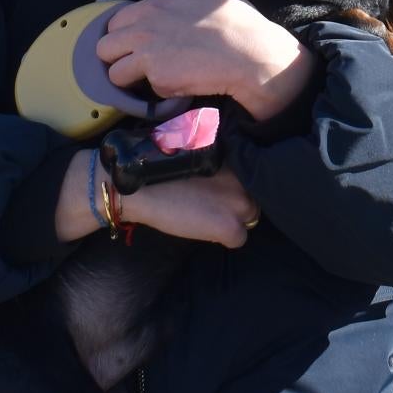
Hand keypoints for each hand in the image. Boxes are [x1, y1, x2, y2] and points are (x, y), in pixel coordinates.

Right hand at [53, 150, 259, 248]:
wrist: (139, 186)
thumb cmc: (158, 165)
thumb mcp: (196, 152)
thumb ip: (218, 160)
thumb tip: (225, 170)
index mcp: (235, 155)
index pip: (251, 174)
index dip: (235, 184)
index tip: (219, 189)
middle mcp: (244, 177)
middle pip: (254, 197)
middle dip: (235, 202)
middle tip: (212, 204)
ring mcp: (240, 203)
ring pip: (249, 218)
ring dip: (232, 219)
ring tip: (206, 215)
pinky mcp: (229, 227)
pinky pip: (238, 240)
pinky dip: (222, 238)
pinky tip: (203, 229)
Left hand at [98, 0, 315, 122]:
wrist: (251, 54)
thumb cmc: (234, 17)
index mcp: (149, 6)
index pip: (113, 23)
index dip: (126, 34)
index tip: (141, 41)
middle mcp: (142, 31)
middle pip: (104, 49)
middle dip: (119, 56)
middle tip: (141, 61)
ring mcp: (147, 58)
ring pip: (114, 74)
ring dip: (129, 78)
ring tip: (153, 76)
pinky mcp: (158, 82)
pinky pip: (144, 90)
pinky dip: (157, 89)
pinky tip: (177, 81)